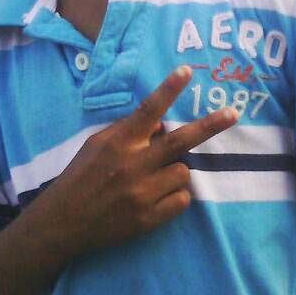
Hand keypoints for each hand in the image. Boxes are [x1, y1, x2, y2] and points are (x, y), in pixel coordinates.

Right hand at [48, 66, 234, 254]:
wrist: (62, 223)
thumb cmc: (81, 178)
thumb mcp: (96, 146)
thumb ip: (128, 131)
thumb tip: (160, 123)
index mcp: (118, 143)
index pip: (148, 110)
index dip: (169, 89)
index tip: (188, 71)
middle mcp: (132, 165)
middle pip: (180, 141)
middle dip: (210, 125)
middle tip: (232, 113)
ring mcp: (142, 194)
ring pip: (183, 172)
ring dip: (175, 171)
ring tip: (153, 180)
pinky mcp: (148, 219)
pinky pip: (182, 199)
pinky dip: (174, 196)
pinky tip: (155, 198)